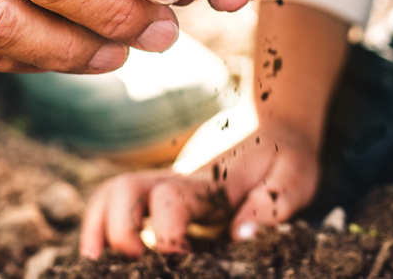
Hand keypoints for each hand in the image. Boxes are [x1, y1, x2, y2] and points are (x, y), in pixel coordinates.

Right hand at [79, 121, 320, 256]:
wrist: (275, 126)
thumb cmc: (285, 158)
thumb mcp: (295, 178)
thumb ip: (270, 205)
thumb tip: (239, 235)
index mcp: (209, 182)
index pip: (169, 198)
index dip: (166, 233)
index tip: (180, 261)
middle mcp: (177, 182)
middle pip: (123, 189)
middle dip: (118, 229)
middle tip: (135, 263)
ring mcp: (163, 188)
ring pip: (111, 194)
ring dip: (97, 226)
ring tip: (97, 264)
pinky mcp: (160, 199)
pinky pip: (116, 204)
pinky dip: (100, 227)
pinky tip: (101, 256)